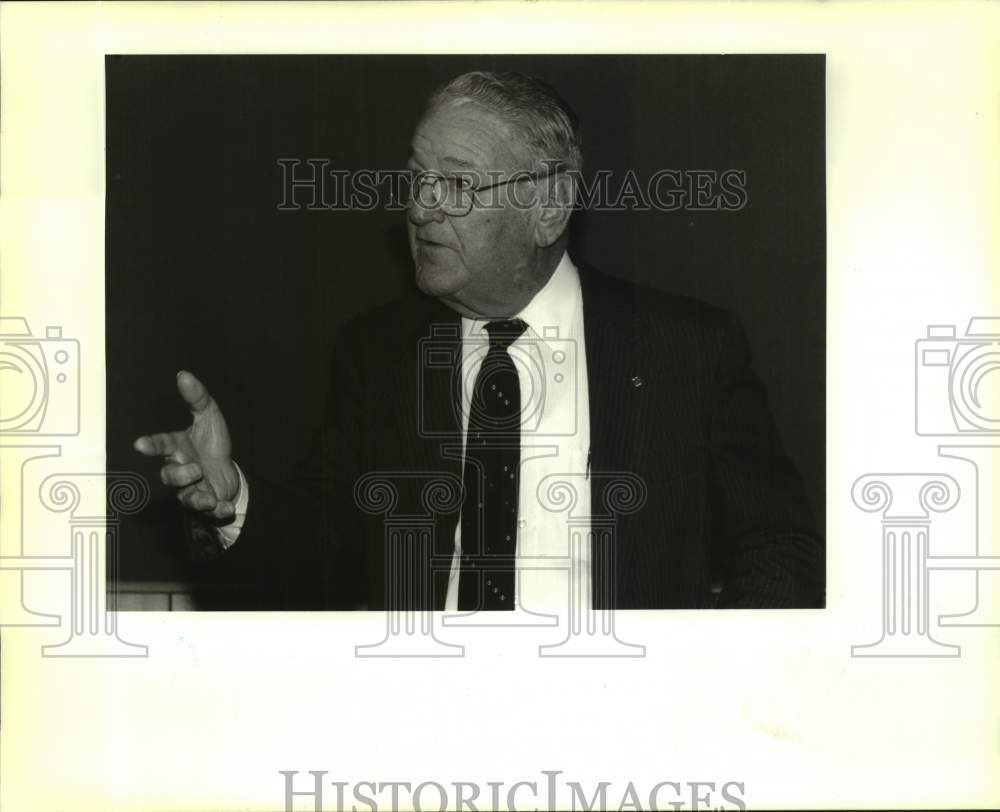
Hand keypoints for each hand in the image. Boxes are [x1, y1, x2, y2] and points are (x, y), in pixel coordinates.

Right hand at [133, 371, 239, 520]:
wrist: (229, 471)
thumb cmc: (212, 444)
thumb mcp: (210, 417)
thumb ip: (197, 398)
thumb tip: (183, 374)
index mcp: (179, 448)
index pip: (162, 444)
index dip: (151, 444)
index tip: (139, 444)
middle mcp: (181, 469)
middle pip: (170, 476)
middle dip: (180, 475)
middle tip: (196, 469)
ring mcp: (192, 488)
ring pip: (187, 497)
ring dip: (198, 497)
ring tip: (210, 496)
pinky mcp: (206, 503)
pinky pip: (208, 512)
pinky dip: (217, 511)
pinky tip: (225, 507)